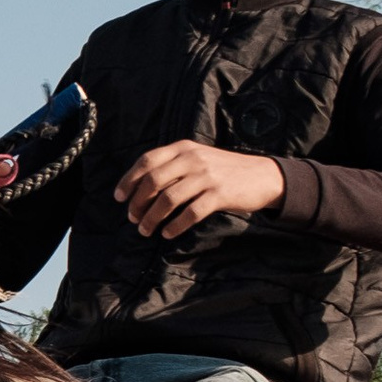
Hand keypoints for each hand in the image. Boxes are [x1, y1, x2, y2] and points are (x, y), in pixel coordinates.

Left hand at [115, 140, 284, 239]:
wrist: (262, 176)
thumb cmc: (225, 170)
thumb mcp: (198, 158)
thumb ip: (174, 166)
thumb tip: (142, 187)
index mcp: (184, 148)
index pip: (147, 160)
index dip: (129, 180)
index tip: (119, 197)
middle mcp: (193, 158)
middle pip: (153, 181)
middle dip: (138, 203)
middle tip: (132, 218)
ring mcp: (206, 176)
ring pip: (168, 199)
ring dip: (152, 218)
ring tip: (146, 231)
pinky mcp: (219, 194)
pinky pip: (190, 213)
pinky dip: (175, 226)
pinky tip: (168, 234)